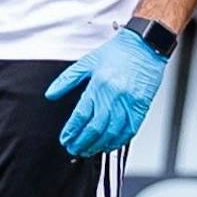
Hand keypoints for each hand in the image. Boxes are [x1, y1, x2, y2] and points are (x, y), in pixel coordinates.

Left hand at [47, 29, 169, 156]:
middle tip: (74, 149)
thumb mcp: (87, 62)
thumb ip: (67, 80)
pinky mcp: (142, 107)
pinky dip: (118, 141)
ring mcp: (129, 103)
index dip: (72, 131)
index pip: (81, 115)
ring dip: (98, 145)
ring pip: (112, 133)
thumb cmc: (119, 52)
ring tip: (89, 150)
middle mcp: (114, 96)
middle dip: (82, 143)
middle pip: (95, 128)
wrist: (145, 46)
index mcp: (99, 85)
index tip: (66, 139)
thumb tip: (50, 94)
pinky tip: (109, 145)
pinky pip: (129, 131)